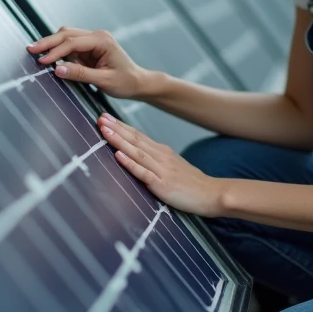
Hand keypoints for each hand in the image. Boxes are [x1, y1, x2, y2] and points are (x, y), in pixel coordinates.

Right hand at [27, 26, 151, 98]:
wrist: (138, 82)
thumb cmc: (125, 82)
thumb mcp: (104, 80)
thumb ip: (80, 74)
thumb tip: (58, 69)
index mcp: (102, 41)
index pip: (72, 43)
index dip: (55, 51)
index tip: (41, 61)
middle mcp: (97, 36)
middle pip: (66, 34)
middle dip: (47, 42)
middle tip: (30, 50)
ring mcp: (93, 41)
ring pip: (66, 37)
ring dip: (52, 45)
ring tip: (35, 54)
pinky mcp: (89, 48)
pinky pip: (70, 47)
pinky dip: (59, 51)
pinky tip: (48, 58)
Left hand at [96, 113, 223, 216]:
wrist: (213, 194)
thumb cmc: (192, 184)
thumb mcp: (173, 167)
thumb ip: (156, 161)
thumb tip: (137, 156)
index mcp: (163, 152)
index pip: (138, 135)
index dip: (121, 126)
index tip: (105, 117)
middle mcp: (161, 157)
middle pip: (135, 139)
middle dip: (115, 128)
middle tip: (99, 117)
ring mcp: (162, 170)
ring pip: (136, 152)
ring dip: (119, 141)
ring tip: (104, 131)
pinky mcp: (162, 185)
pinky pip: (143, 173)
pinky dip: (130, 163)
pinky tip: (118, 155)